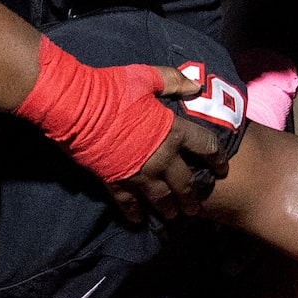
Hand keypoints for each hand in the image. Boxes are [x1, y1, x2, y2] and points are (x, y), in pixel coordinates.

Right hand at [15, 45, 237, 223]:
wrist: (76, 108)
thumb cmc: (112, 90)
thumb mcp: (146, 78)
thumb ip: (173, 81)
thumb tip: (196, 86)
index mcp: (174, 132)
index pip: (207, 148)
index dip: (218, 159)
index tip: (222, 169)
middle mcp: (162, 158)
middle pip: (185, 183)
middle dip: (192, 197)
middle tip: (194, 208)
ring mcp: (139, 173)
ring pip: (160, 198)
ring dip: (168, 209)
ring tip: (171, 216)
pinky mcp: (116, 181)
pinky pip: (128, 203)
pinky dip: (133, 213)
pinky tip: (138, 220)